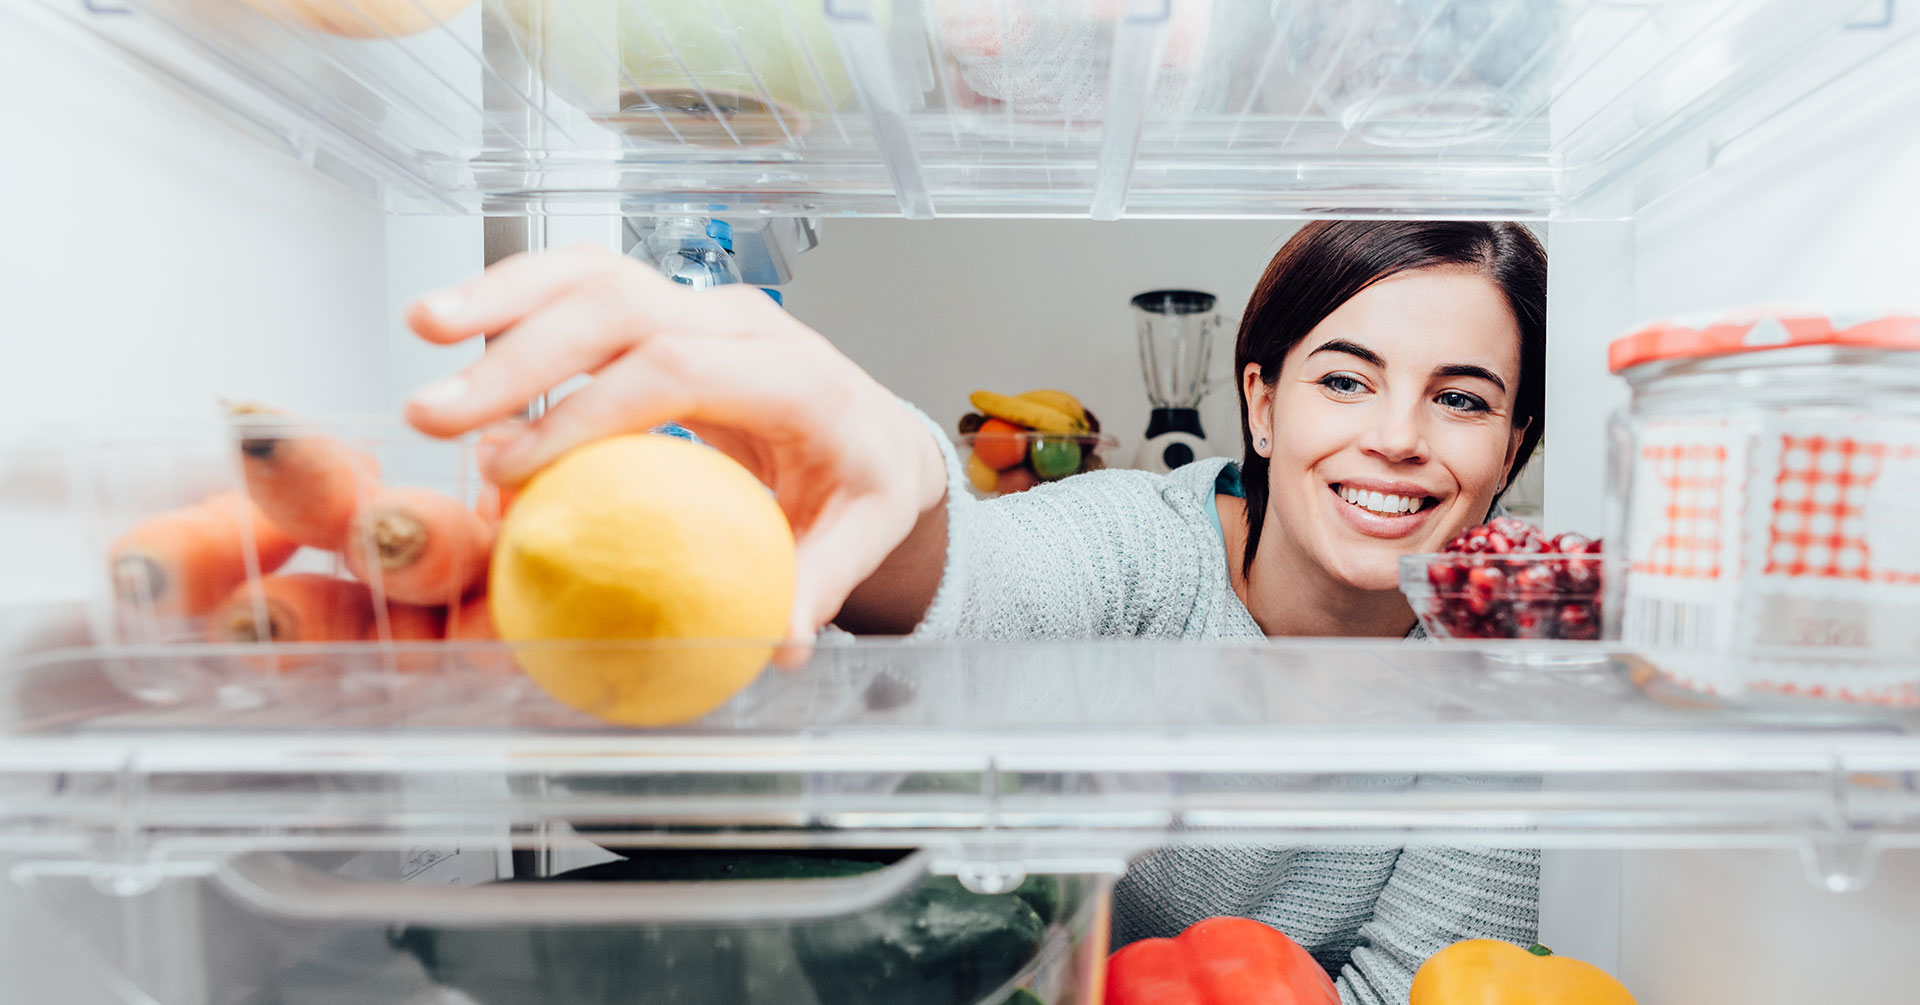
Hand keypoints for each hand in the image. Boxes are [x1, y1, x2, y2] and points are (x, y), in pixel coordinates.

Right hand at [404, 244, 947, 642]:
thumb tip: (779, 643)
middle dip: (521, 354)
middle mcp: (743, 323)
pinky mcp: (665, 308)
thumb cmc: (861, 483)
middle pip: (622, 308)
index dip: (590, 412)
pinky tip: (451, 324)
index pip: (679, 370)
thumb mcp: (861, 536)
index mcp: (795, 376)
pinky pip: (584, 284)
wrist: (873, 431)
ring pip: (594, 273)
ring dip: (502, 297)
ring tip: (423, 328)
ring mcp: (700, 306)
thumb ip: (818, 583)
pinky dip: (515, 296)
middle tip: (439, 416)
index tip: (516, 468)